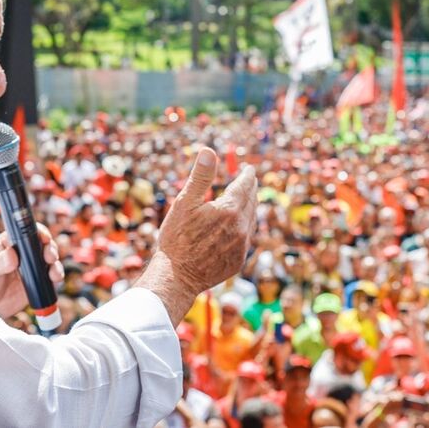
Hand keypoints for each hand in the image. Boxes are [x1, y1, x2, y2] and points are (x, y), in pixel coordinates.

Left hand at [0, 224, 62, 317]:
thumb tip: (12, 255)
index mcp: (9, 243)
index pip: (25, 232)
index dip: (37, 232)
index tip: (44, 238)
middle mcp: (23, 252)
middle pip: (42, 243)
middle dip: (50, 247)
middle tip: (49, 256)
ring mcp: (32, 266)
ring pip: (49, 258)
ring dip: (55, 262)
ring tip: (53, 271)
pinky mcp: (38, 280)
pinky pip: (51, 275)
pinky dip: (56, 275)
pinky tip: (55, 279)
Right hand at [140, 148, 256, 321]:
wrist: (177, 277)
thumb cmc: (176, 239)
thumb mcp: (184, 203)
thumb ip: (200, 176)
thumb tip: (208, 150)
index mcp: (230, 209)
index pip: (245, 186)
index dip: (248, 176)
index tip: (250, 169)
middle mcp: (241, 227)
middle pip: (251, 202)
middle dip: (251, 190)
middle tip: (250, 182)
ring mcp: (242, 246)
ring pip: (251, 221)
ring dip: (250, 208)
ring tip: (247, 201)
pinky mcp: (238, 260)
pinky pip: (247, 239)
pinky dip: (245, 227)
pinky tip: (240, 227)